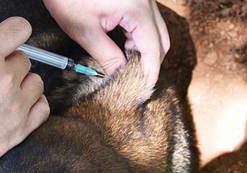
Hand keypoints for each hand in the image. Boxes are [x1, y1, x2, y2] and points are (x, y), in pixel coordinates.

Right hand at [0, 10, 48, 172]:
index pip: (20, 28)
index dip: (13, 32)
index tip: (6, 42)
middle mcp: (4, 78)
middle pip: (25, 59)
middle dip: (9, 64)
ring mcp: (15, 105)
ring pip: (36, 83)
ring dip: (23, 85)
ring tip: (0, 96)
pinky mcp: (20, 130)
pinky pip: (43, 108)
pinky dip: (33, 105)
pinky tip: (16, 108)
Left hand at [43, 0, 169, 86]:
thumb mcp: (85, 32)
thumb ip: (107, 56)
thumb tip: (119, 75)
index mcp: (137, 9)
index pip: (154, 48)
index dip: (150, 72)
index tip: (144, 89)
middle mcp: (146, 1)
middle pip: (161, 39)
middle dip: (150, 62)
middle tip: (134, 80)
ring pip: (156, 29)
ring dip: (144, 49)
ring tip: (126, 64)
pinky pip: (147, 19)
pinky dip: (139, 36)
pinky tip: (124, 46)